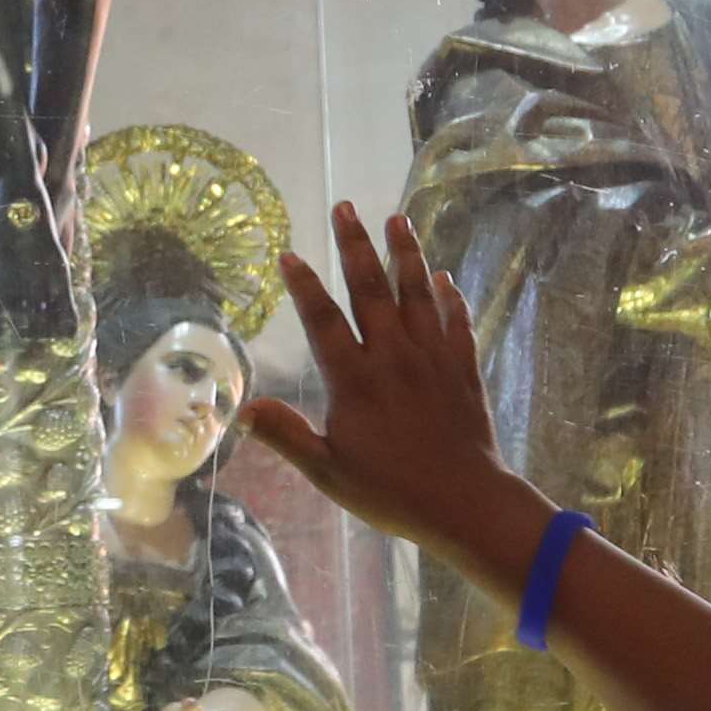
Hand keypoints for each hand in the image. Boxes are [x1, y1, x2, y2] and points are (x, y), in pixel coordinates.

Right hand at [246, 205, 552, 587]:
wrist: (466, 503)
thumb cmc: (392, 492)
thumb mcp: (329, 472)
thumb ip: (287, 436)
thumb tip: (243, 409)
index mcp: (355, 380)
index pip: (323, 321)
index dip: (304, 285)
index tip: (290, 254)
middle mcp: (394, 357)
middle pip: (371, 289)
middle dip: (355, 245)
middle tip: (346, 207)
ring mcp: (433, 358)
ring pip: (417, 294)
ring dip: (406, 254)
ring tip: (396, 219)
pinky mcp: (463, 368)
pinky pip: (456, 322)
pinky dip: (449, 297)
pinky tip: (444, 279)